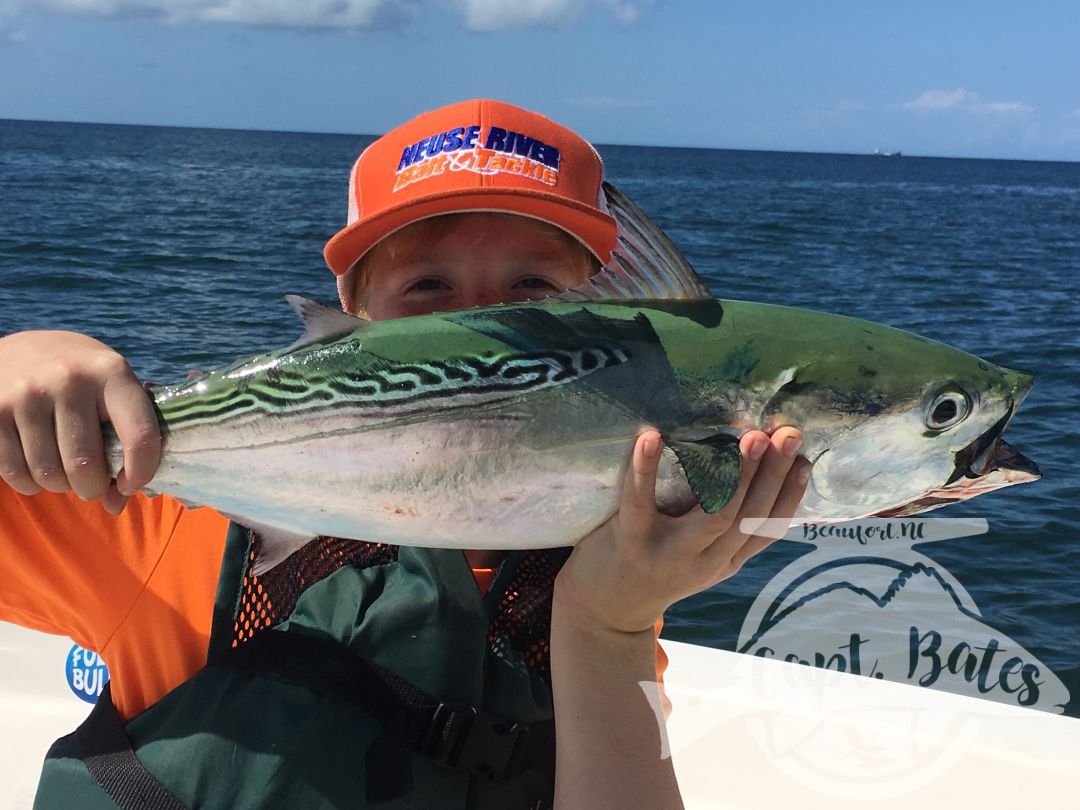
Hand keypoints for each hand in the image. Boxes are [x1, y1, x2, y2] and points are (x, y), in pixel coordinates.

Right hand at [0, 330, 160, 513]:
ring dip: (59, 486)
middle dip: (92, 487)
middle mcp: (69, 379)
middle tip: (91, 482)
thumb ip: (126, 443)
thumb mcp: (115, 393)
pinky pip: (13, 472)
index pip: (140, 436)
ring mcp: (26, 394)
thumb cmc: (86, 382)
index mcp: (112, 373)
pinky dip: (29, 482)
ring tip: (64, 470)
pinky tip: (37, 464)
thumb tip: (116, 504)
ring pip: (48, 475)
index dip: (140, 473)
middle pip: (85, 466)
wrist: (26, 349)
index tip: (130, 484)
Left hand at [554, 428, 810, 634]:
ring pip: (714, 517)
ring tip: (750, 437)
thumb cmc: (652, 567)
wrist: (602, 613)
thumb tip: (752, 472)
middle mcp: (704, 562)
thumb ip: (723, 527)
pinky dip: (646, 469)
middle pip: (749, 519)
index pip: (766, 529)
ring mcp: (668, 554)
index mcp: (723, 561)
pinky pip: (640, 503)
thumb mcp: (698, 556)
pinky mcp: (630, 542)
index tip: (807, 459)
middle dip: (773, 475)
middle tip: (788, 434)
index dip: (790, 496)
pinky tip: (651, 437)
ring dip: (736, 476)